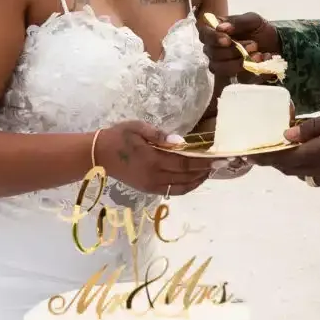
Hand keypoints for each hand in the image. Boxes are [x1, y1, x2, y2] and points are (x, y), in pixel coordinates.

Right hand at [93, 121, 209, 194]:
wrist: (98, 155)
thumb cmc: (118, 137)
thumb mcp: (137, 128)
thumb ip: (159, 135)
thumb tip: (181, 142)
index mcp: (153, 160)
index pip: (186, 163)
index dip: (204, 162)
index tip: (220, 159)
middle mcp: (154, 176)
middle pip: (187, 177)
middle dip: (205, 171)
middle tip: (221, 164)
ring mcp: (151, 185)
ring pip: (181, 187)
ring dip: (198, 181)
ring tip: (208, 171)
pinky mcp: (148, 189)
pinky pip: (172, 191)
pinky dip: (186, 186)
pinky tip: (193, 179)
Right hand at [197, 12, 280, 85]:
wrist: (278, 45)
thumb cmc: (261, 30)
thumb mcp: (253, 20)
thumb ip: (237, 22)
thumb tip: (221, 27)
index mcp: (217, 32)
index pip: (204, 35)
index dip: (213, 39)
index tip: (228, 40)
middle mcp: (215, 50)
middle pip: (213, 54)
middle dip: (233, 50)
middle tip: (254, 44)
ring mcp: (224, 66)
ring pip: (221, 68)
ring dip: (239, 63)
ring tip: (259, 55)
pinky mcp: (236, 78)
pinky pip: (239, 79)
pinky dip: (253, 71)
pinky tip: (263, 62)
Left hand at [254, 106, 319, 189]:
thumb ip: (313, 126)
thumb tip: (287, 134)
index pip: (284, 159)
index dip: (265, 157)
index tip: (249, 153)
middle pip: (291, 170)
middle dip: (276, 161)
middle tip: (267, 148)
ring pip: (304, 176)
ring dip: (293, 165)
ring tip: (290, 149)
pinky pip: (319, 179)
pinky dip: (309, 169)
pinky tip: (314, 156)